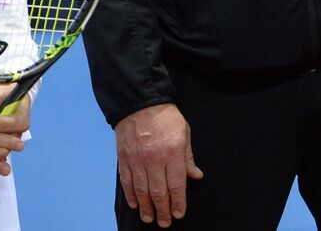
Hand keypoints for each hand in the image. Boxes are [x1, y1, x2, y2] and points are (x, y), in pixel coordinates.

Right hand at [115, 104, 203, 226]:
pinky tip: (135, 204)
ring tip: (149, 218)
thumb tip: (196, 176)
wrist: (140, 102)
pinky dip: (131, 195)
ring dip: (146, 207)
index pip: (176, 184)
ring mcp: (137, 159)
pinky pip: (127, 181)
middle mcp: (154, 159)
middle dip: (162, 210)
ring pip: (142, 190)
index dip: (178, 202)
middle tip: (164, 222)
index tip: (179, 214)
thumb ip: (188, 157)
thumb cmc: (166, 117)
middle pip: (158, 192)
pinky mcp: (124, 158)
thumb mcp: (184, 133)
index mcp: (173, 152)